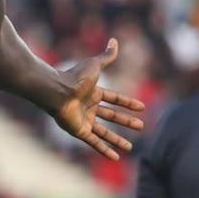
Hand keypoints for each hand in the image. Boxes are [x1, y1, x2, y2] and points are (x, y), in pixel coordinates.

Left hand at [52, 38, 144, 160]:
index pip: (115, 98)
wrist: (56, 90)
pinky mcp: (79, 130)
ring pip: (104, 132)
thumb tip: (114, 40)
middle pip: (111, 116)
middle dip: (126, 121)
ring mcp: (84, 119)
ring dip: (117, 140)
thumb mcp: (94, 65)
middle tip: (141, 126)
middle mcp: (89, 106)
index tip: (142, 108)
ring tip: (131, 148)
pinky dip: (104, 150)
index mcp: (93, 91)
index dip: (128, 103)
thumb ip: (106, 56)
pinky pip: (94, 143)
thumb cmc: (74, 77)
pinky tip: (115, 157)